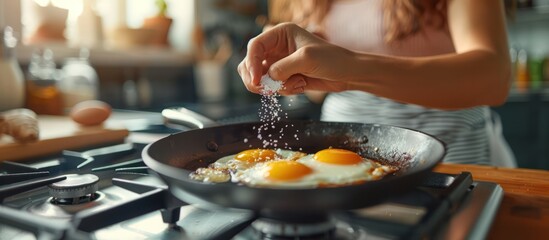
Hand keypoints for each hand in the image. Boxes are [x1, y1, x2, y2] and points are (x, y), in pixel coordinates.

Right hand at [237, 23, 353, 94]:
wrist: (348, 74)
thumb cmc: (332, 59)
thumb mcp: (307, 59)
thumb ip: (283, 67)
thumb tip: (268, 78)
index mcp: (281, 34)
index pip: (255, 47)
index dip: (252, 64)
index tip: (257, 80)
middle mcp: (277, 47)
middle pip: (250, 64)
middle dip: (256, 79)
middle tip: (267, 90)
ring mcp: (280, 63)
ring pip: (260, 78)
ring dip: (276, 86)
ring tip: (297, 84)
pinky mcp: (285, 77)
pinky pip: (274, 87)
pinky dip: (285, 90)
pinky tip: (302, 85)